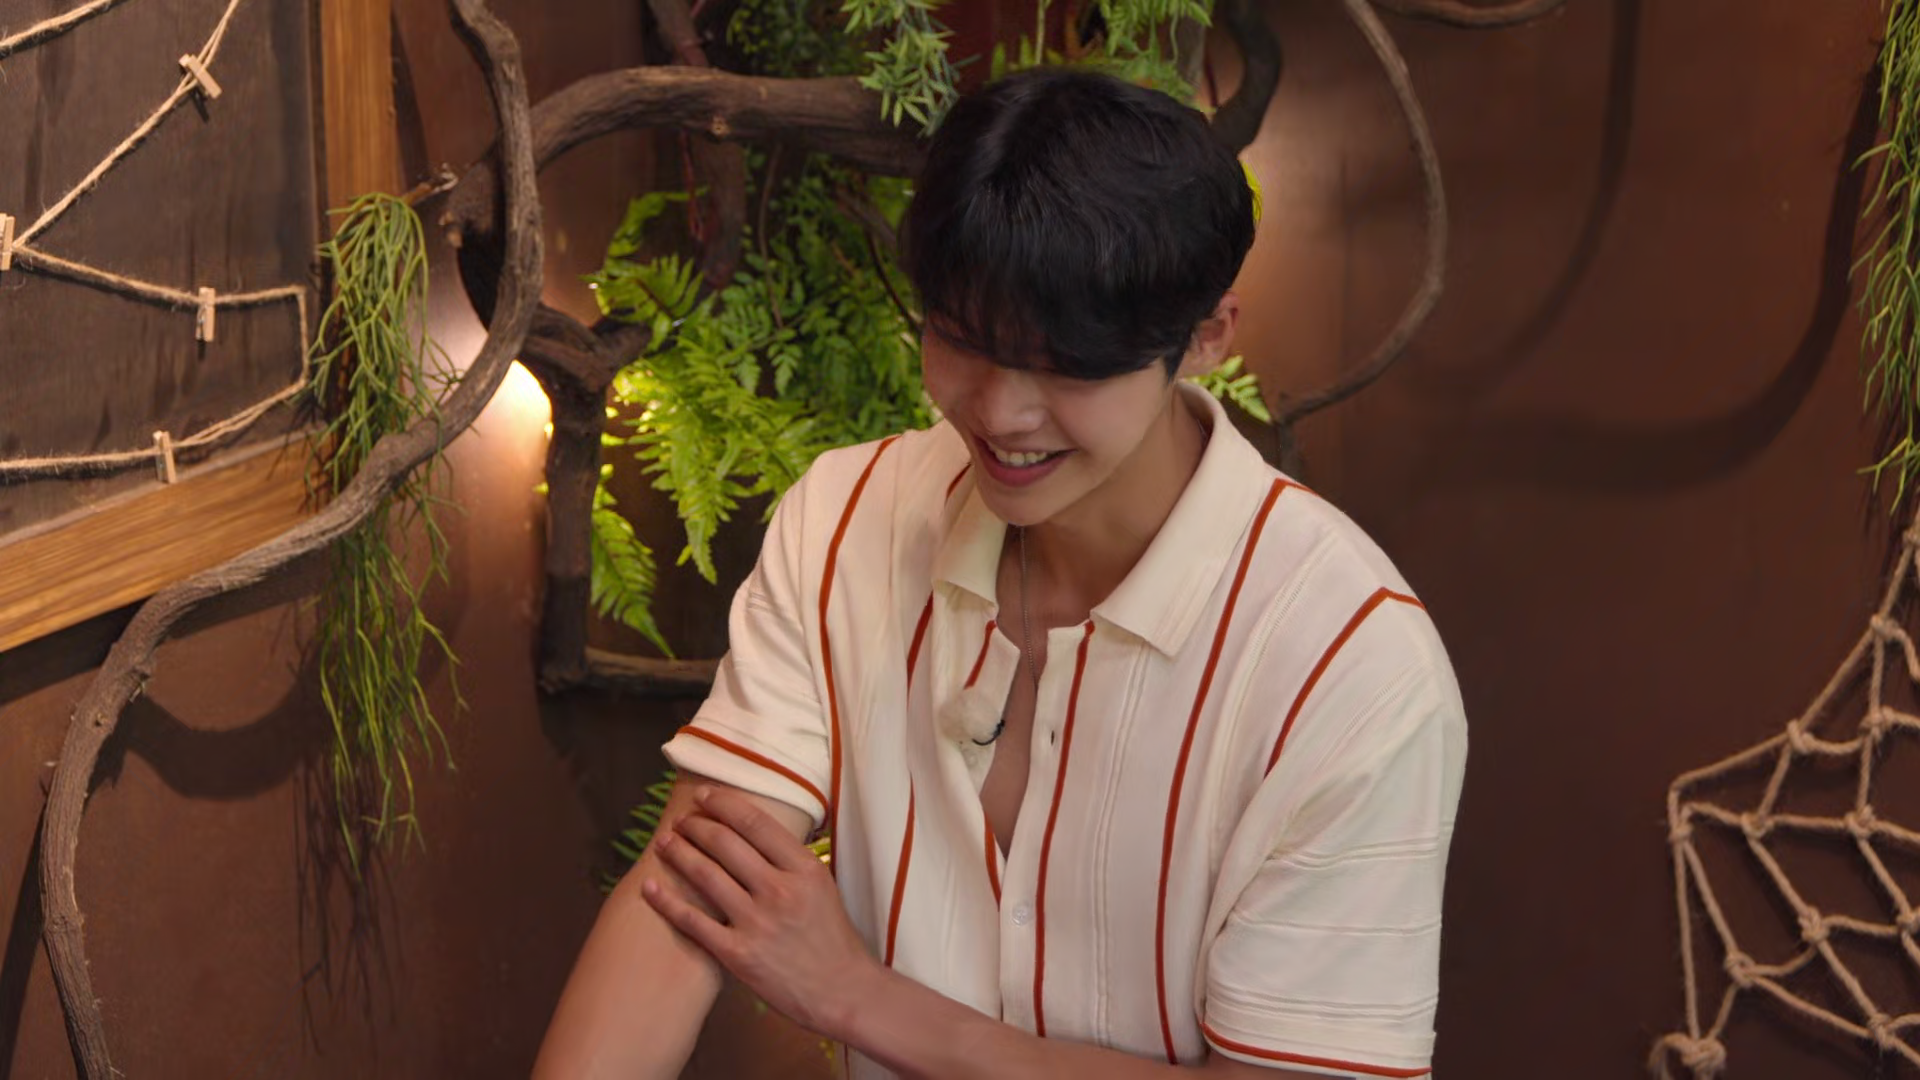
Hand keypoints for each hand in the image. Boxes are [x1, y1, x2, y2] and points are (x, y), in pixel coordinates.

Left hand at [642, 787, 882, 1039]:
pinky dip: (666, 901)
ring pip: (705, 875)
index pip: (756, 823)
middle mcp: (779, 891)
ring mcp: (756, 923)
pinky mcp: (737, 954)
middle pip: (725, 843)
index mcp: (804, 868)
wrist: (842, 991)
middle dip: (696, 825)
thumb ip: (791, 859)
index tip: (705, 796)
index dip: (724, 804)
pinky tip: (649, 887)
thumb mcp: (822, 886)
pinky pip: (693, 922)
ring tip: (664, 842)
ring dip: (678, 853)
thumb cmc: (832, 937)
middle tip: (681, 820)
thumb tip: (755, 830)